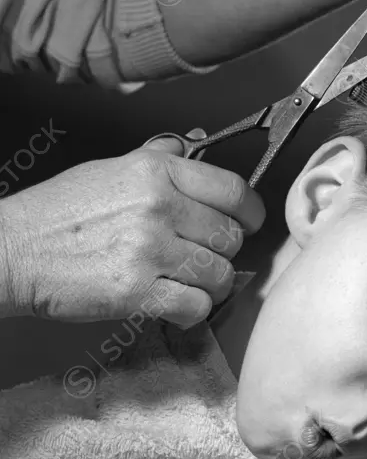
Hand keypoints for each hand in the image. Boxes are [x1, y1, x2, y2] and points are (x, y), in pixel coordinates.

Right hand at [0, 135, 264, 325]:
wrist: (12, 250)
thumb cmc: (57, 212)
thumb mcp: (108, 169)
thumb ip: (156, 159)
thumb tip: (190, 147)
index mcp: (155, 172)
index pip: (233, 190)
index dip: (251, 212)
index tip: (250, 222)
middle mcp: (158, 207)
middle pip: (230, 237)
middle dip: (224, 252)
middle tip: (205, 257)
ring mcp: (148, 250)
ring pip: (219, 274)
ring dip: (211, 285)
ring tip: (189, 283)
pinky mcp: (135, 292)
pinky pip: (196, 306)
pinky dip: (194, 312)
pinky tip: (178, 305)